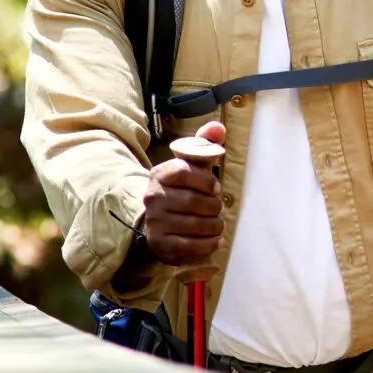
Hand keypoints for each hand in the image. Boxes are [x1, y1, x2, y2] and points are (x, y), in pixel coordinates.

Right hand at [140, 121, 226, 265]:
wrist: (154, 220)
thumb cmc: (180, 189)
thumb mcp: (189, 166)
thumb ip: (204, 145)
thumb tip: (218, 127)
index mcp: (159, 174)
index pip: (183, 171)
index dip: (206, 180)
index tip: (216, 188)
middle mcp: (153, 198)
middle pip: (193, 201)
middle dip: (214, 206)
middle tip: (217, 208)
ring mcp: (155, 222)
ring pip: (195, 224)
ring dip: (215, 225)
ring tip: (217, 223)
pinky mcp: (161, 244)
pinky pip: (191, 246)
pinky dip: (209, 244)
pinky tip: (216, 240)